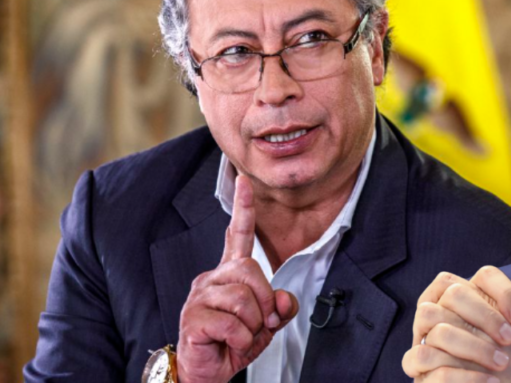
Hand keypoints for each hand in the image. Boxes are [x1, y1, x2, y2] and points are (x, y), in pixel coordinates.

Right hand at [177, 175, 298, 382]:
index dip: (242, 208)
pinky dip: (240, 339)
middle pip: (251, 270)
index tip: (244, 181)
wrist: (204, 372)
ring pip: (243, 298)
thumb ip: (279, 308)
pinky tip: (229, 343)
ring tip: (240, 336)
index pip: (237, 234)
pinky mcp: (193, 317)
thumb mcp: (265, 325)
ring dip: (252, 324)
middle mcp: (213, 279)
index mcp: (230, 275)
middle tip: (259, 322)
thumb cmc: (231, 343)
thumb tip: (283, 299)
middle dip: (264, 300)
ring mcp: (200, 297)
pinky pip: (232, 323)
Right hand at [402, 267, 510, 382]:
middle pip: (454, 291)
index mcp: (467, 295)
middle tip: (510, 340)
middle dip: (485, 315)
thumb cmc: (492, 360)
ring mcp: (422, 332)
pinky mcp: (414, 362)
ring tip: (501, 364)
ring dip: (471, 342)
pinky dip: (458, 371)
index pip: (484, 275)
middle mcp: (439, 306)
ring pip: (431, 317)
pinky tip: (487, 381)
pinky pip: (424, 356)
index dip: (503, 292)